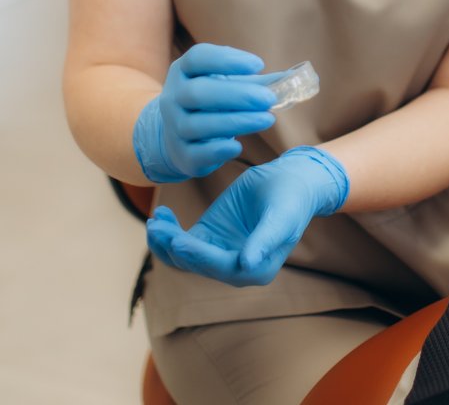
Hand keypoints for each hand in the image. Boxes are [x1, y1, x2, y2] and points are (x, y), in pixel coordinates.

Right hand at [132, 44, 277, 183]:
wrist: (175, 137)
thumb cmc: (209, 104)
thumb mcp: (225, 85)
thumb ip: (255, 82)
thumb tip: (291, 78)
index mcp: (183, 71)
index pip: (198, 58)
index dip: (227, 60)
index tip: (258, 65)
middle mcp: (173, 97)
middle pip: (198, 93)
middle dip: (237, 95)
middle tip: (268, 98)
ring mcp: (173, 127)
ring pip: (199, 124)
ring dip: (236, 121)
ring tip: (267, 119)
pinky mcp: (182, 155)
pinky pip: (197, 153)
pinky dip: (218, 150)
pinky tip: (238, 146)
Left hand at [145, 146, 348, 286]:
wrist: (292, 180)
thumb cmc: (292, 198)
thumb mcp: (282, 217)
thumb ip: (265, 240)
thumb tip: (247, 265)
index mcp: (257, 270)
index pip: (221, 266)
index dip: (198, 255)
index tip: (178, 240)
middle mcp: (236, 268)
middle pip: (197, 264)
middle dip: (174, 247)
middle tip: (158, 227)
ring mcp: (220, 252)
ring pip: (184, 256)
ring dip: (166, 242)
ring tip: (156, 221)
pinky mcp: (209, 236)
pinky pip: (182, 240)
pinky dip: (169, 230)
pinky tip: (161, 215)